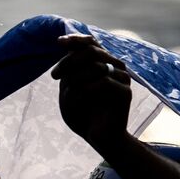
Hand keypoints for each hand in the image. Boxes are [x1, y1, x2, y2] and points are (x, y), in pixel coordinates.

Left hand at [51, 35, 131, 152]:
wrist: (100, 139)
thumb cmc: (83, 115)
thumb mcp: (70, 89)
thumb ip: (69, 70)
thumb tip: (68, 50)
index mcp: (102, 62)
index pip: (91, 42)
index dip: (75, 39)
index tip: (59, 42)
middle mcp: (114, 66)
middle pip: (91, 51)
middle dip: (68, 61)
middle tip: (54, 76)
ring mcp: (122, 78)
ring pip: (96, 66)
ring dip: (76, 78)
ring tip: (67, 93)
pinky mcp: (125, 92)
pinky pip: (104, 82)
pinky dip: (86, 90)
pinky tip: (78, 99)